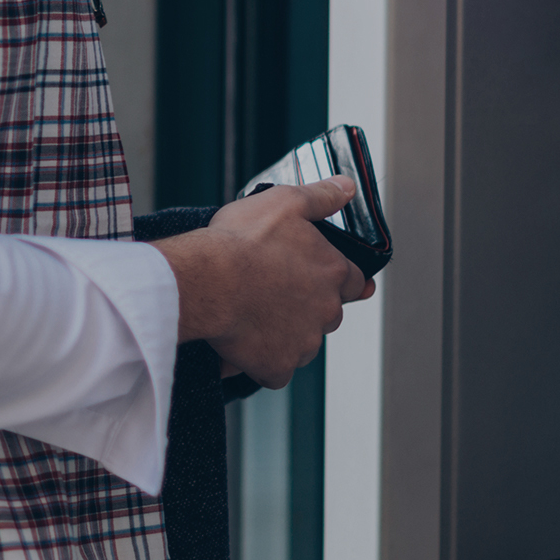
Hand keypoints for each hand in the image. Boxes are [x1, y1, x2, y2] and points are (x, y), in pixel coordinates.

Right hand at [152, 176, 372, 388]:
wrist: (207, 281)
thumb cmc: (241, 241)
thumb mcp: (285, 202)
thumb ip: (321, 196)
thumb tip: (347, 188)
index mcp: (333, 272)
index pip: (352, 281)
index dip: (333, 278)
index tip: (317, 279)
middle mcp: (326, 311)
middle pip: (326, 314)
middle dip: (305, 307)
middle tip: (272, 293)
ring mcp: (304, 343)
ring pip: (302, 343)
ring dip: (284, 334)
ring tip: (253, 316)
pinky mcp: (279, 367)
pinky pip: (276, 370)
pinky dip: (263, 362)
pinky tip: (244, 345)